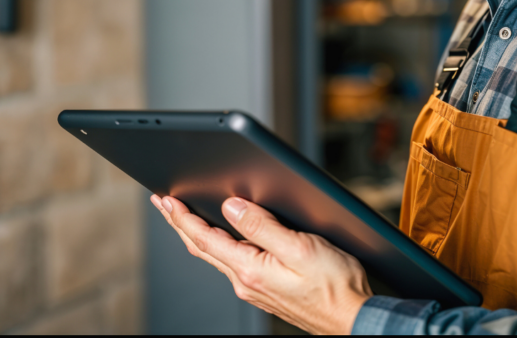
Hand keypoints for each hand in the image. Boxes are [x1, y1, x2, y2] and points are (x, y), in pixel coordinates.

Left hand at [150, 194, 372, 334]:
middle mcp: (246, 282)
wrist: (354, 318)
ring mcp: (255, 288)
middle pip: (203, 247)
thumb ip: (262, 226)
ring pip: (216, 256)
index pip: (204, 238)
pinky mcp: (266, 289)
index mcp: (250, 270)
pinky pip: (231, 262)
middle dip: (180, 223)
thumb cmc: (335, 285)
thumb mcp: (299, 247)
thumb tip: (231, 207)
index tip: (165, 199)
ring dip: (196, 233)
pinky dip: (217, 244)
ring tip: (182, 217)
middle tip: (162, 203)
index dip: (182, 217)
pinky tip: (219, 238)